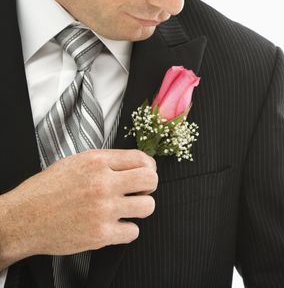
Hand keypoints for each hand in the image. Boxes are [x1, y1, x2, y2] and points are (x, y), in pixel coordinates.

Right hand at [0, 149, 157, 263]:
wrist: (22, 219)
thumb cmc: (46, 191)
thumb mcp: (75, 163)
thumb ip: (106, 162)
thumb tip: (134, 164)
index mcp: (97, 162)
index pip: (142, 159)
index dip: (149, 167)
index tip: (146, 173)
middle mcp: (102, 184)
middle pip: (151, 180)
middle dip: (149, 186)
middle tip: (140, 191)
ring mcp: (103, 210)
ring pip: (148, 206)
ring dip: (140, 208)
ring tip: (127, 209)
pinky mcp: (100, 234)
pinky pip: (133, 232)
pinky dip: (127, 231)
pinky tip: (115, 225)